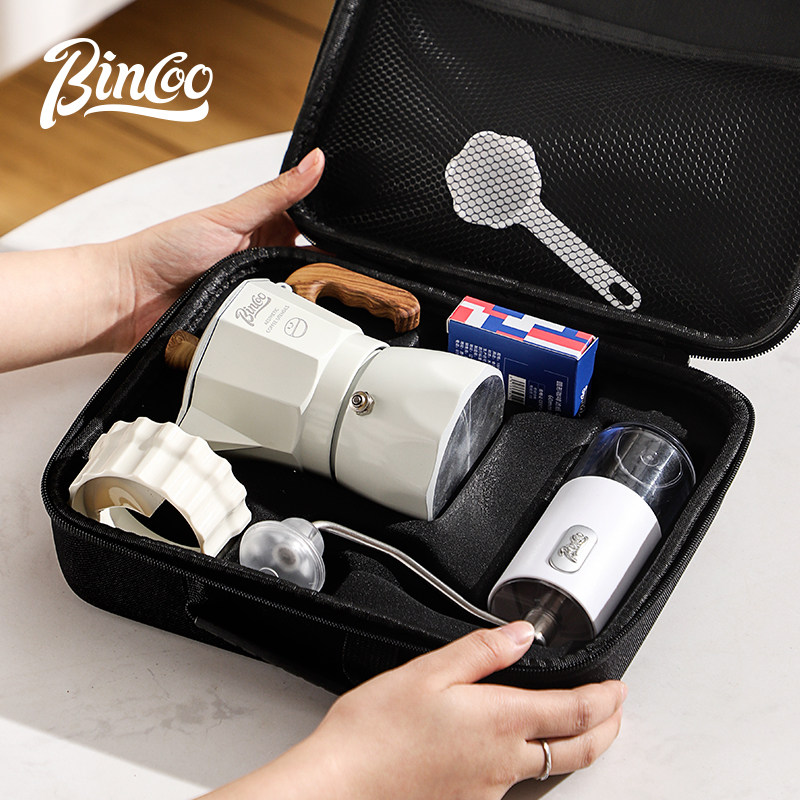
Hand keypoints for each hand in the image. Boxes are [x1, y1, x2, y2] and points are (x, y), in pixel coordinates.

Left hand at [0, 148, 323, 371]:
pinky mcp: (251, 326)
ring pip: (304, 302)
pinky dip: (293, 328)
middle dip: (332, 272)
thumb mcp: (228, 216)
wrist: (129, 298)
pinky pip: (281, 329)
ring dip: (315, 301)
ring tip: (332, 299)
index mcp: (264, 229)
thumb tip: (315, 161)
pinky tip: (308, 327)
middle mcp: (265, 262)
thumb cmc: (166, 250)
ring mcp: (259, 295)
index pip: (314, 231)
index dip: (337, 235)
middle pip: (314, 269)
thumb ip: (275, 194)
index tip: (362, 240)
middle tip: (353, 275)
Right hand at [202, 622, 625, 799]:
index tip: (617, 688)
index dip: (605, 699)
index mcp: (499, 720)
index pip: (575, 712)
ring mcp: (488, 790)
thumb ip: (481, 651)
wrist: (340, 787)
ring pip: (546, 770)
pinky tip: (506, 752)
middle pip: (576, 751)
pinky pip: (510, 785)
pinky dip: (524, 765)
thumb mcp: (427, 671)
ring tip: (569, 727)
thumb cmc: (375, 730)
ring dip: (568, 747)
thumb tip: (521, 634)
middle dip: (605, 729)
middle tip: (615, 713)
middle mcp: (503, 763)